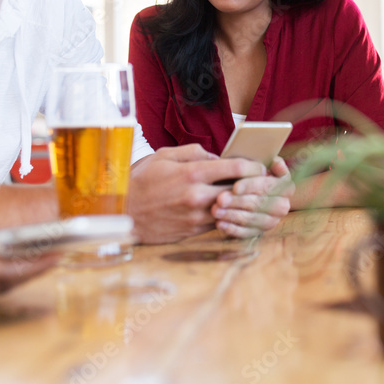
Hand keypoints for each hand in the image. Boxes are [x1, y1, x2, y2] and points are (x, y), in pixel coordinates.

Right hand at [127, 144, 266, 243]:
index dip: (254, 167)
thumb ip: (193, 152)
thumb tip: (216, 157)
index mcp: (192, 174)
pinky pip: (218, 222)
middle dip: (254, 187)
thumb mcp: (163, 156)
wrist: (120, 215)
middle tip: (263, 183)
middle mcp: (197, 196)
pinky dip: (226, 215)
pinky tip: (228, 209)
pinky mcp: (192, 231)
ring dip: (242, 203)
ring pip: (232, 210)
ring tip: (249, 196)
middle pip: (240, 191)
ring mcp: (196, 217)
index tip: (259, 166)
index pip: (236, 169)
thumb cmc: (139, 181)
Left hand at [212, 157, 294, 238]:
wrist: (239, 191)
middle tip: (220, 199)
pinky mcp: (258, 232)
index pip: (271, 185)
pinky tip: (219, 223)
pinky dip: (232, 229)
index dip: (253, 186)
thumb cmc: (243, 173)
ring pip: (252, 219)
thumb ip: (262, 162)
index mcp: (284, 185)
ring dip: (233, 214)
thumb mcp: (251, 163)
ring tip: (215, 210)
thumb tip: (275, 163)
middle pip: (261, 203)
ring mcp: (271, 221)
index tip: (235, 187)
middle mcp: (282, 204)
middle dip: (239, 201)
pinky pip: (246, 233)